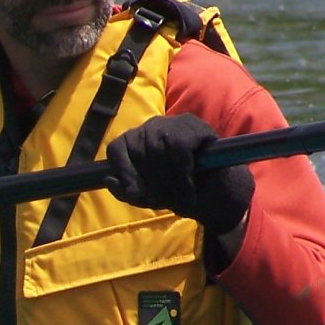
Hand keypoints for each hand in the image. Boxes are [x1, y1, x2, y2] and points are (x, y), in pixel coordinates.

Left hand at [105, 114, 253, 235]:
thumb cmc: (177, 191)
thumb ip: (127, 192)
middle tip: (165, 202)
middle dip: (151, 182)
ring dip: (168, 179)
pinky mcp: (195, 126)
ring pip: (158, 148)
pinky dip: (182, 171)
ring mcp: (172, 123)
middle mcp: (150, 127)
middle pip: (138, 151)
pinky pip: (179, 146)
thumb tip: (109, 179)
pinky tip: (189, 185)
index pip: (117, 148)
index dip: (124, 172)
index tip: (135, 193)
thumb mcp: (148, 197)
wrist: (215, 193)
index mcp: (135, 141)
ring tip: (179, 196)